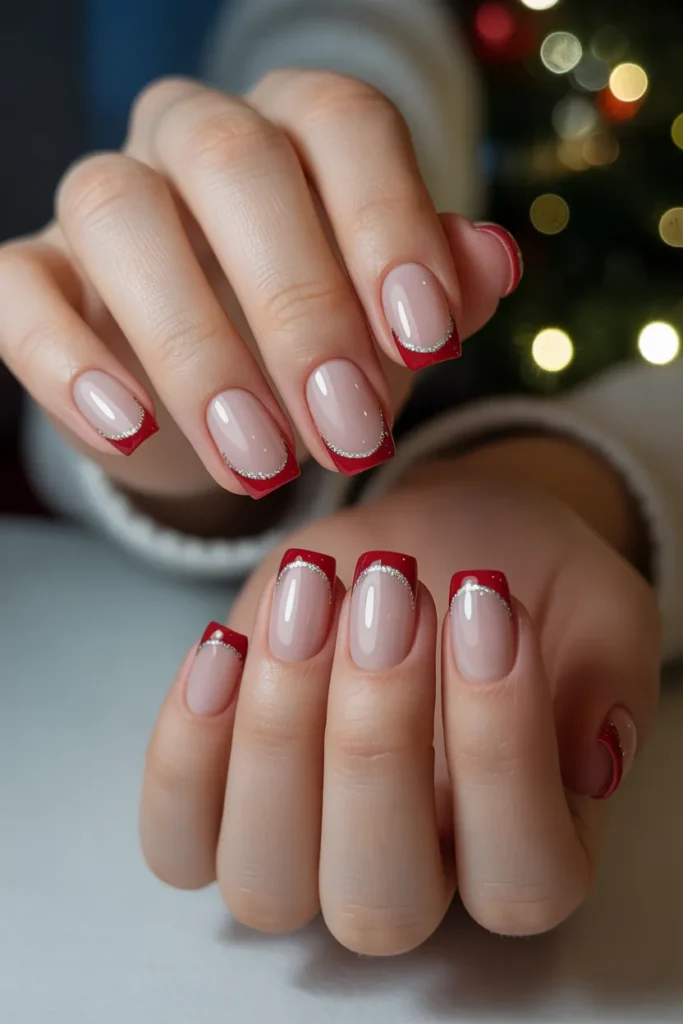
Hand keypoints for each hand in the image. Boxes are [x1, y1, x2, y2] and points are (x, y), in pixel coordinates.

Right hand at [0, 73, 518, 505]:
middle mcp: (194, 136)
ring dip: (197, 348)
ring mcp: (106, 198)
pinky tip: (131, 431)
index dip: (388, 224)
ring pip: (121, 214)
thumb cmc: (320, 353)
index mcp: (296, 128)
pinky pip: (21, 286)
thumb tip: (493, 261)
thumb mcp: (392, 330)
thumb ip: (444, 293)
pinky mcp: (36, 272)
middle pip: (233, 160)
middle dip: (299, 305)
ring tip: (260, 462)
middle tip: (347, 432)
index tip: (425, 343)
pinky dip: (70, 360)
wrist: (224, 409)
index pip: (344, 125)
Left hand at [139, 440, 658, 953]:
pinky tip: (226, 645)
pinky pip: (179, 835)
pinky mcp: (223, 806)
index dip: (500, 747)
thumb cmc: (517, 582)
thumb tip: (592, 759)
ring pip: (268, 881)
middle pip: (380, 899)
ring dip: (277, 735)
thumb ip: (609, 675)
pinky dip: (186, 751)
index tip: (487, 604)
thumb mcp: (594, 604)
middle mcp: (414, 878)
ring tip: (311, 597)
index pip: (522, 876)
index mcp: (526, 851)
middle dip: (377, 737)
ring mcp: (307, 853)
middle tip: (393, 591)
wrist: (432, 543)